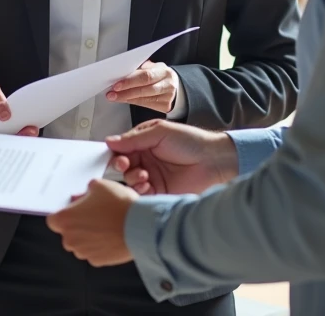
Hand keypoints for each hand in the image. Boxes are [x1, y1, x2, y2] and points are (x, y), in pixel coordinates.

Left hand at [46, 179, 136, 265]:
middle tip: (94, 214)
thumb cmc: (119, 205)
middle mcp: (70, 239)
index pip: (53, 219)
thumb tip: (84, 195)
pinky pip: (94, 252)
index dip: (64, 214)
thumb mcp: (100, 185)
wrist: (141, 226)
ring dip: (89, 236)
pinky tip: (112, 235)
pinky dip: (100, 246)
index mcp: (65, 220)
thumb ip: (87, 190)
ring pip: (81, 243)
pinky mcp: (98, 261)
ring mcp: (84, 252)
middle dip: (77, 225)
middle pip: (67, 232)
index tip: (74, 210)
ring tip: (106, 224)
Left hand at [106, 61, 178, 111]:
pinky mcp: (165, 107)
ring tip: (114, 97)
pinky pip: (145, 105)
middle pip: (144, 90)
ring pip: (143, 99)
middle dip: (125, 92)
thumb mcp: (154, 67)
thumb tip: (123, 71)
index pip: (145, 76)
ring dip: (126, 98)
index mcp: (165, 72)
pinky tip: (124, 100)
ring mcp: (167, 98)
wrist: (176, 87)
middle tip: (112, 93)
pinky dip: (132, 102)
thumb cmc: (160, 75)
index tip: (116, 84)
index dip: (130, 81)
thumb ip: (141, 68)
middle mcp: (168, 85)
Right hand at [106, 120, 238, 195]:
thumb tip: (111, 141)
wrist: (213, 161)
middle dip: (121, 165)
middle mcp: (146, 159)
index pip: (122, 148)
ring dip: (132, 178)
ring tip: (143, 175)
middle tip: (125, 164)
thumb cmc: (191, 141)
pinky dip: (139, 190)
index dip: (115, 152)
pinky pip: (141, 193)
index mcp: (144, 142)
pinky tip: (146, 184)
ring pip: (130, 179)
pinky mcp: (159, 191)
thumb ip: (134, 138)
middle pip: (123, 165)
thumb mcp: (160, 132)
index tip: (114, 154)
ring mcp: (152, 176)